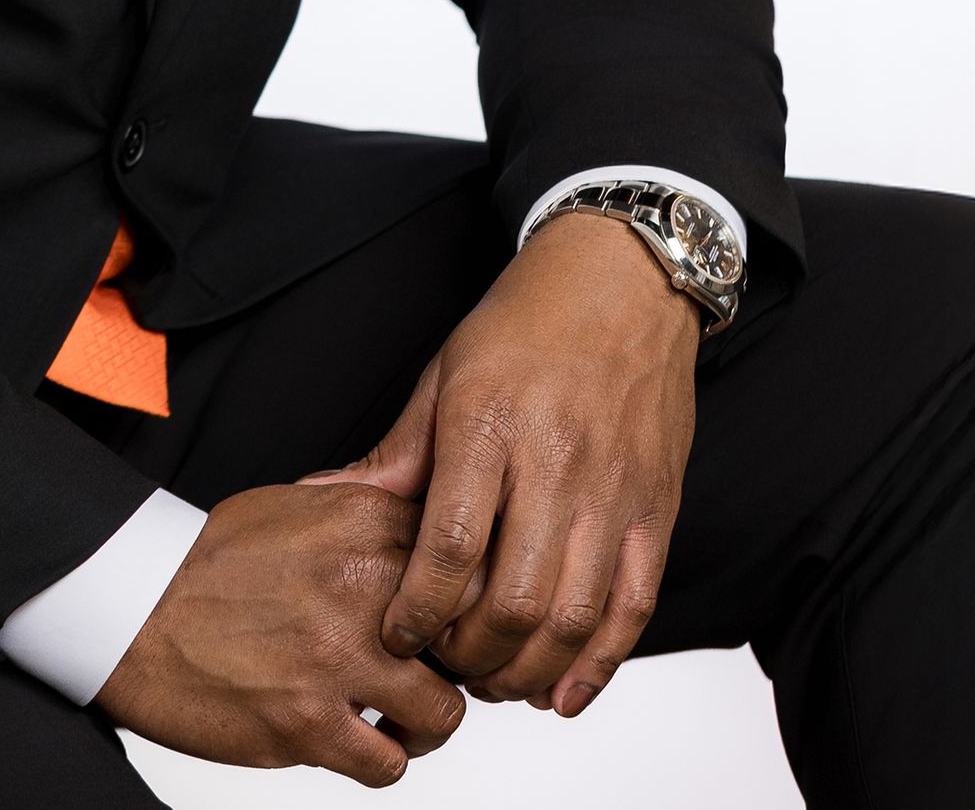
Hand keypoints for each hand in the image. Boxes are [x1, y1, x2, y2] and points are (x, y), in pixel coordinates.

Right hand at [97, 481, 465, 786]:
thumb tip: (418, 536)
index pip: (462, 558)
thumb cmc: (206, 562)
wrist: (133, 613)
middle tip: (433, 672)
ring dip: (423, 723)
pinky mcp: (308, 724)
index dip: (465, 596)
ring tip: (396, 717)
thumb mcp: (289, 508)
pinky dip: (380, 760)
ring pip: (443, 712)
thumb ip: (358, 522)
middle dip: (455, 662)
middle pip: (465, 635)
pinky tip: (355, 740)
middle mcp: (357, 584)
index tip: (451, 617)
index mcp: (356, 521)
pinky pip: (389, 764)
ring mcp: (336, 656)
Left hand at [309, 212, 698, 717]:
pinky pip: (633, 607)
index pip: (450, 545)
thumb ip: (393, 455)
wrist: (624, 281)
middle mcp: (556, 462)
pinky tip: (560, 694)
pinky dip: (598, 665)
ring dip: (526, 671)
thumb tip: (316, 499)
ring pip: (573, 616)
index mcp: (490, 424)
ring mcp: (614, 491)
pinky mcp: (658, 508)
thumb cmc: (523, 324)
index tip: (393, 635)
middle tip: (441, 667)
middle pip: (513, 598)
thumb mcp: (443, 376)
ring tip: (490, 680)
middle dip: (468, 654)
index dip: (417, 610)